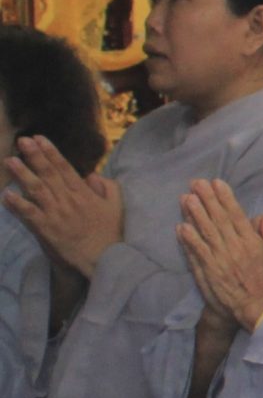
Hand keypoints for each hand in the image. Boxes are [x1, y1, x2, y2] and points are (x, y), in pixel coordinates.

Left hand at [5, 136, 123, 275]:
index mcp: (84, 193)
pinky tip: (6, 194)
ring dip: (22, 174)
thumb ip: (106, 187)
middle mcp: (68, 200)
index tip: (39, 138)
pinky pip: (29, 214)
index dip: (51, 152)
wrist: (103, 258)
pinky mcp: (47, 229)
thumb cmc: (110, 233)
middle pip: (49, 174)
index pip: (65, 167)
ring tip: (10, 160)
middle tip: (22, 140)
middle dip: (35, 156)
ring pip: (36, 190)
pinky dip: (17, 204)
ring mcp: (56, 214)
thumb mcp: (117, 206)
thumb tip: (91, 175)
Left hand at [176, 179, 262, 328]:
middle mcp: (235, 247)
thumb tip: (261, 216)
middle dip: (207, 199)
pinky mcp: (208, 271)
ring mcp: (219, 259)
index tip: (216, 183)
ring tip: (186, 198)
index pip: (236, 214)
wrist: (257, 308)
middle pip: (218, 219)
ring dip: (195, 214)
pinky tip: (180, 226)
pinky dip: (188, 239)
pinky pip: (196, 251)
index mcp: (252, 241)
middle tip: (196, 183)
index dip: (225, 197)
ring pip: (205, 232)